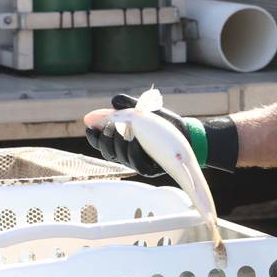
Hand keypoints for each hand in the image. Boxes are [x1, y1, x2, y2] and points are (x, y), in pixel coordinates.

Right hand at [85, 94, 238, 175]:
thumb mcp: (143, 110)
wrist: (187, 132)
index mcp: (122, 142)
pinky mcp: (150, 169)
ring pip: (120, 157)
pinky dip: (134, 150)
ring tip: (124, 129)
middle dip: (105, 138)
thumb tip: (99, 109)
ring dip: (119, 143)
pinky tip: (136, 140)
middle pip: (107, 151)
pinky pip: (137, 163)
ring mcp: (138, 163)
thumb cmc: (163, 123)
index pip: (101, 143)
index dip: (93, 137)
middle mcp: (127, 154)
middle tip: (111, 126)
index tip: (89, 128)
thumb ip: (124, 107)